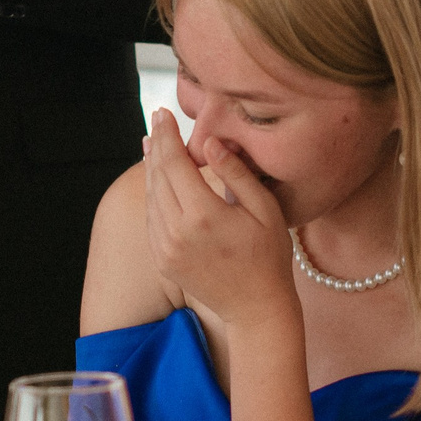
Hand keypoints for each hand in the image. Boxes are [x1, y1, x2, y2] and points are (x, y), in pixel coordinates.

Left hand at [141, 108, 299, 328]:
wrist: (256, 308)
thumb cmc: (269, 256)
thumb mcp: (264, 210)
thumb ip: (235, 174)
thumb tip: (211, 143)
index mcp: (203, 215)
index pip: (175, 163)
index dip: (168, 135)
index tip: (163, 113)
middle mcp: (177, 232)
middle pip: (158, 177)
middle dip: (157, 145)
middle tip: (157, 120)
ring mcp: (165, 249)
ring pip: (151, 198)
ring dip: (151, 169)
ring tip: (152, 143)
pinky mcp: (162, 261)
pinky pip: (152, 220)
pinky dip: (153, 196)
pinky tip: (157, 180)